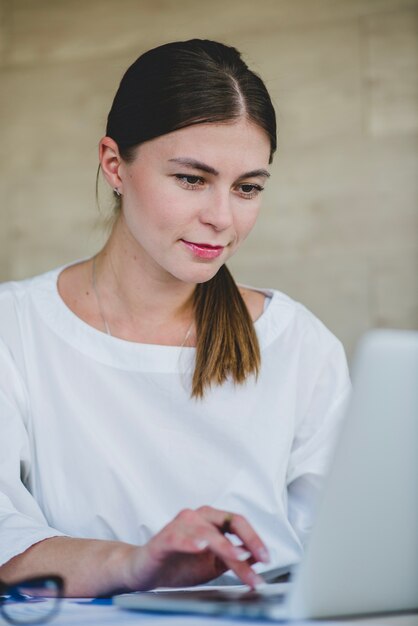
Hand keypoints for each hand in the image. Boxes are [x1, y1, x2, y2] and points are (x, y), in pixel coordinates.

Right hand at [124, 506, 269, 590]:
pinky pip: (178, 537)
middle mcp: (197, 516)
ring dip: (225, 546)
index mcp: (210, 520)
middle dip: (247, 541)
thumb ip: (233, 558)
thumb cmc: (178, 564)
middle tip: (259, 560)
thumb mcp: (213, 564)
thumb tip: (258, 557)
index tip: (267, 558)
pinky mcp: (163, 538)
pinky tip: (200, 546)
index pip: (238, 523)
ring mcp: (180, 525)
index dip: (255, 538)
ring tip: (237, 557)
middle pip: (227, 523)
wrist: (145, 571)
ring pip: (207, 532)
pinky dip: (190, 541)